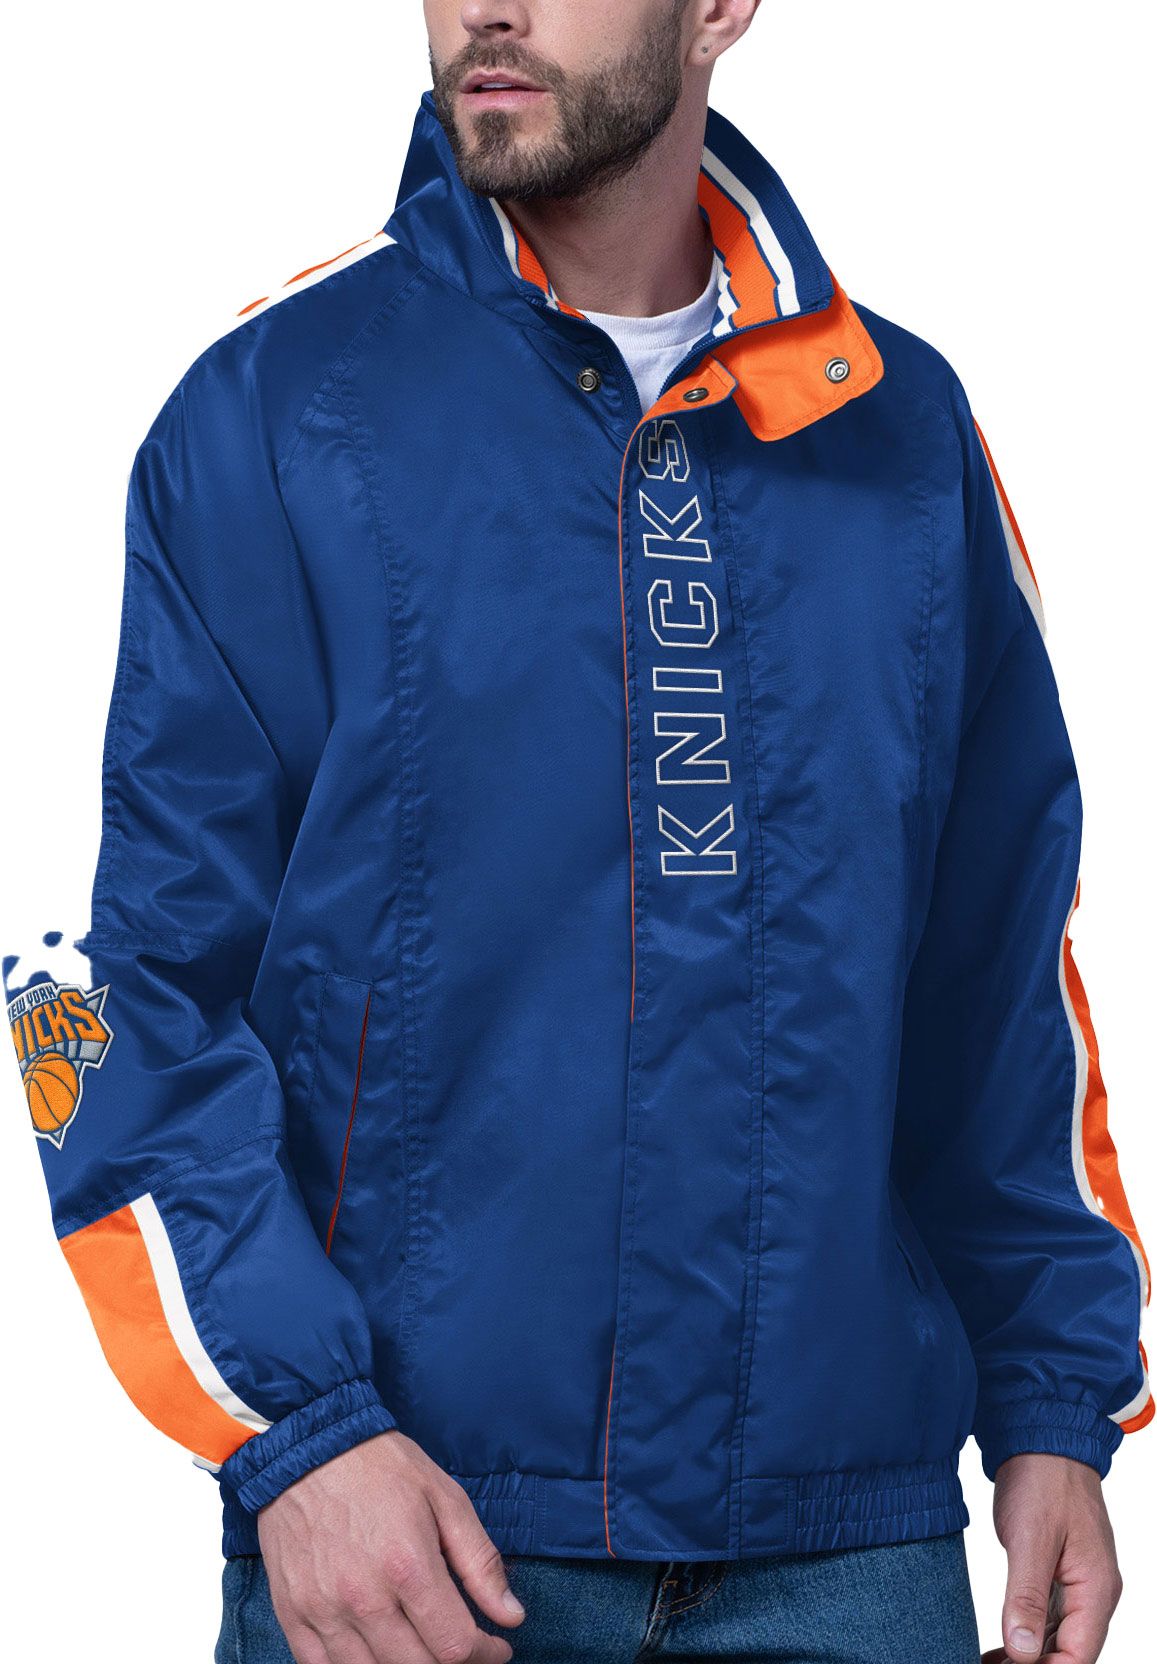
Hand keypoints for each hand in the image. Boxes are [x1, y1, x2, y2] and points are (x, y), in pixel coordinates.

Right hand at [257, 1430, 524, 1663]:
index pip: (455, 1646)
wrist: (308, 1447)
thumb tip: (512, 1616)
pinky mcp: (293, 1614)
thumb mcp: (445, 1497)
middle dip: (451, 1663)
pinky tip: (377, 1650)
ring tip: (422, 1645)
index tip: (496, 1645)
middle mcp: (364, 1598)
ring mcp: (323, 1611)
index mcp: (408, 1566)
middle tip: (462, 1644)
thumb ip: (480, 1562)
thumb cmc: (381, 1467)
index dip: (485, 1654)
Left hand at [982, 1454, 1121, 1663]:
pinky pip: (1052, 1617)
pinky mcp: (1062, 1572)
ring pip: (1060, 1639)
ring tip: (990, 1662)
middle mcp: (1095, 1593)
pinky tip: (1003, 1645)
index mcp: (1096, 1589)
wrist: (1043, 1438)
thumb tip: (1024, 1653)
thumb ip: (1027, 1597)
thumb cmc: (1042, 1481)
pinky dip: (1029, 1633)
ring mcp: (1080, 1583)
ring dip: (1030, 1655)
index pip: (1079, 1657)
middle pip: (1071, 1653)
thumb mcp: (1030, 1539)